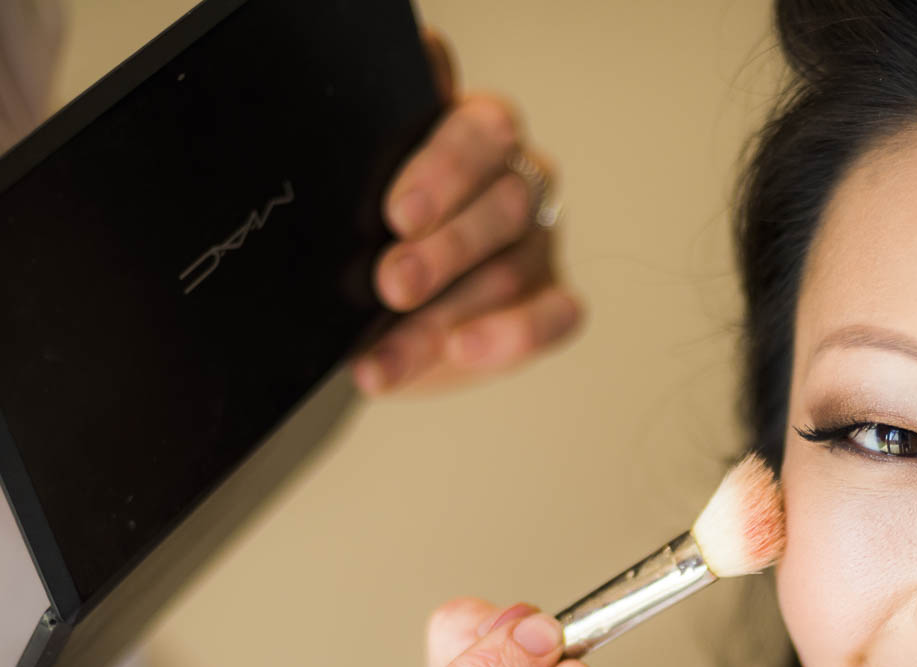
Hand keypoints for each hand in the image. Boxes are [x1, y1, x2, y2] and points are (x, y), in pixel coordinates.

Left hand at [351, 34, 582, 397]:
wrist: (374, 308)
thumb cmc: (374, 233)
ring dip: (448, 316)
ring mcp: (536, 245)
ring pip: (512, 271)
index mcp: (473, 134)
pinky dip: (511, 337)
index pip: (481, 133)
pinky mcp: (549, 301)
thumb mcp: (362, 190)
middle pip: (505, 203)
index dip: (445, 171)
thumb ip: (382, 140)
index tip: (397, 214)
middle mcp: (514, 182)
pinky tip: (463, 353)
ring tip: (390, 351)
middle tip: (393, 283)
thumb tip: (417, 63)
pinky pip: (554, 316)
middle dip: (447, 250)